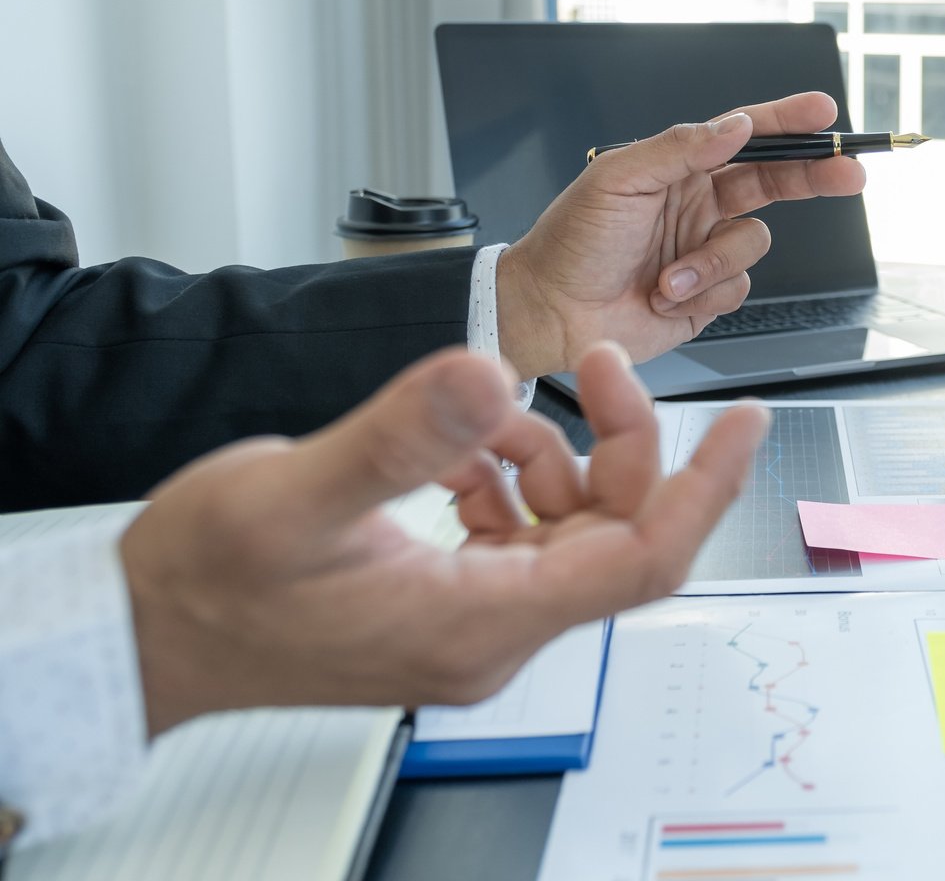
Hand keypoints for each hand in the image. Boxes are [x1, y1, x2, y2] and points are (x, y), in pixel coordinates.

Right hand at [121, 344, 763, 735]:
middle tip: (594, 363)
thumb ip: (401, 436)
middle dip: (619, 441)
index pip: (642, 559)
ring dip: (554, 455)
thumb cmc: (206, 587)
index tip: (747, 421)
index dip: (704, 486)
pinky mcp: (447, 600)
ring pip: (571, 528)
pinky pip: (519, 534)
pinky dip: (506, 477)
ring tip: (492, 409)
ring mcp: (472, 620)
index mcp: (480, 622)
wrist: (143, 634)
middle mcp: (492, 632)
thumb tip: (490, 377)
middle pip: (615, 532)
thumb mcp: (296, 494)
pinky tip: (459, 447)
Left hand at [497, 92, 866, 377]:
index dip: (789, 122)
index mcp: (680, 166)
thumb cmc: (570, 242)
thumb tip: (736, 126)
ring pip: (753, 243)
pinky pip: (737, 288)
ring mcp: (705, 249)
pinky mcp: (706, 294)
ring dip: (711, 262)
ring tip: (667, 276)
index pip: (746, 135)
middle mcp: (699, 203)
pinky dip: (703, 294)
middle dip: (814, 176)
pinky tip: (665, 295)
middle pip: (775, 181)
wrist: (550, 313)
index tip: (825, 113)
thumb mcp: (619, 179)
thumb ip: (681, 149)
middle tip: (849, 173)